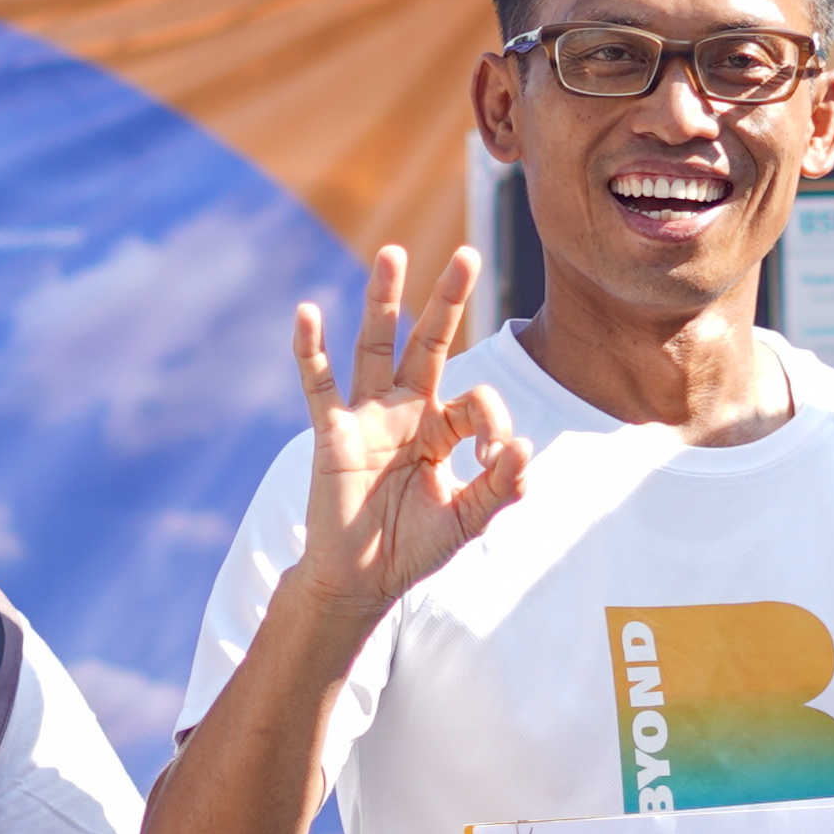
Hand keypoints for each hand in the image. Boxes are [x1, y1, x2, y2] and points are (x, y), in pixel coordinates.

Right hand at [281, 243, 531, 620]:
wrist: (361, 581)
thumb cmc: (414, 549)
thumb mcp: (469, 520)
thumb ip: (501, 487)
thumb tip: (526, 446)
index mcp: (440, 429)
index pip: (475, 398)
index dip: (493, 423)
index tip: (493, 461)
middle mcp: (405, 411)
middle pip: (428, 342)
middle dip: (447, 300)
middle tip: (467, 254)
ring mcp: (366, 417)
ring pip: (376, 346)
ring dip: (384, 301)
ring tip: (393, 253)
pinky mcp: (332, 434)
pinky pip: (319, 386)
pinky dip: (310, 351)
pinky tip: (307, 313)